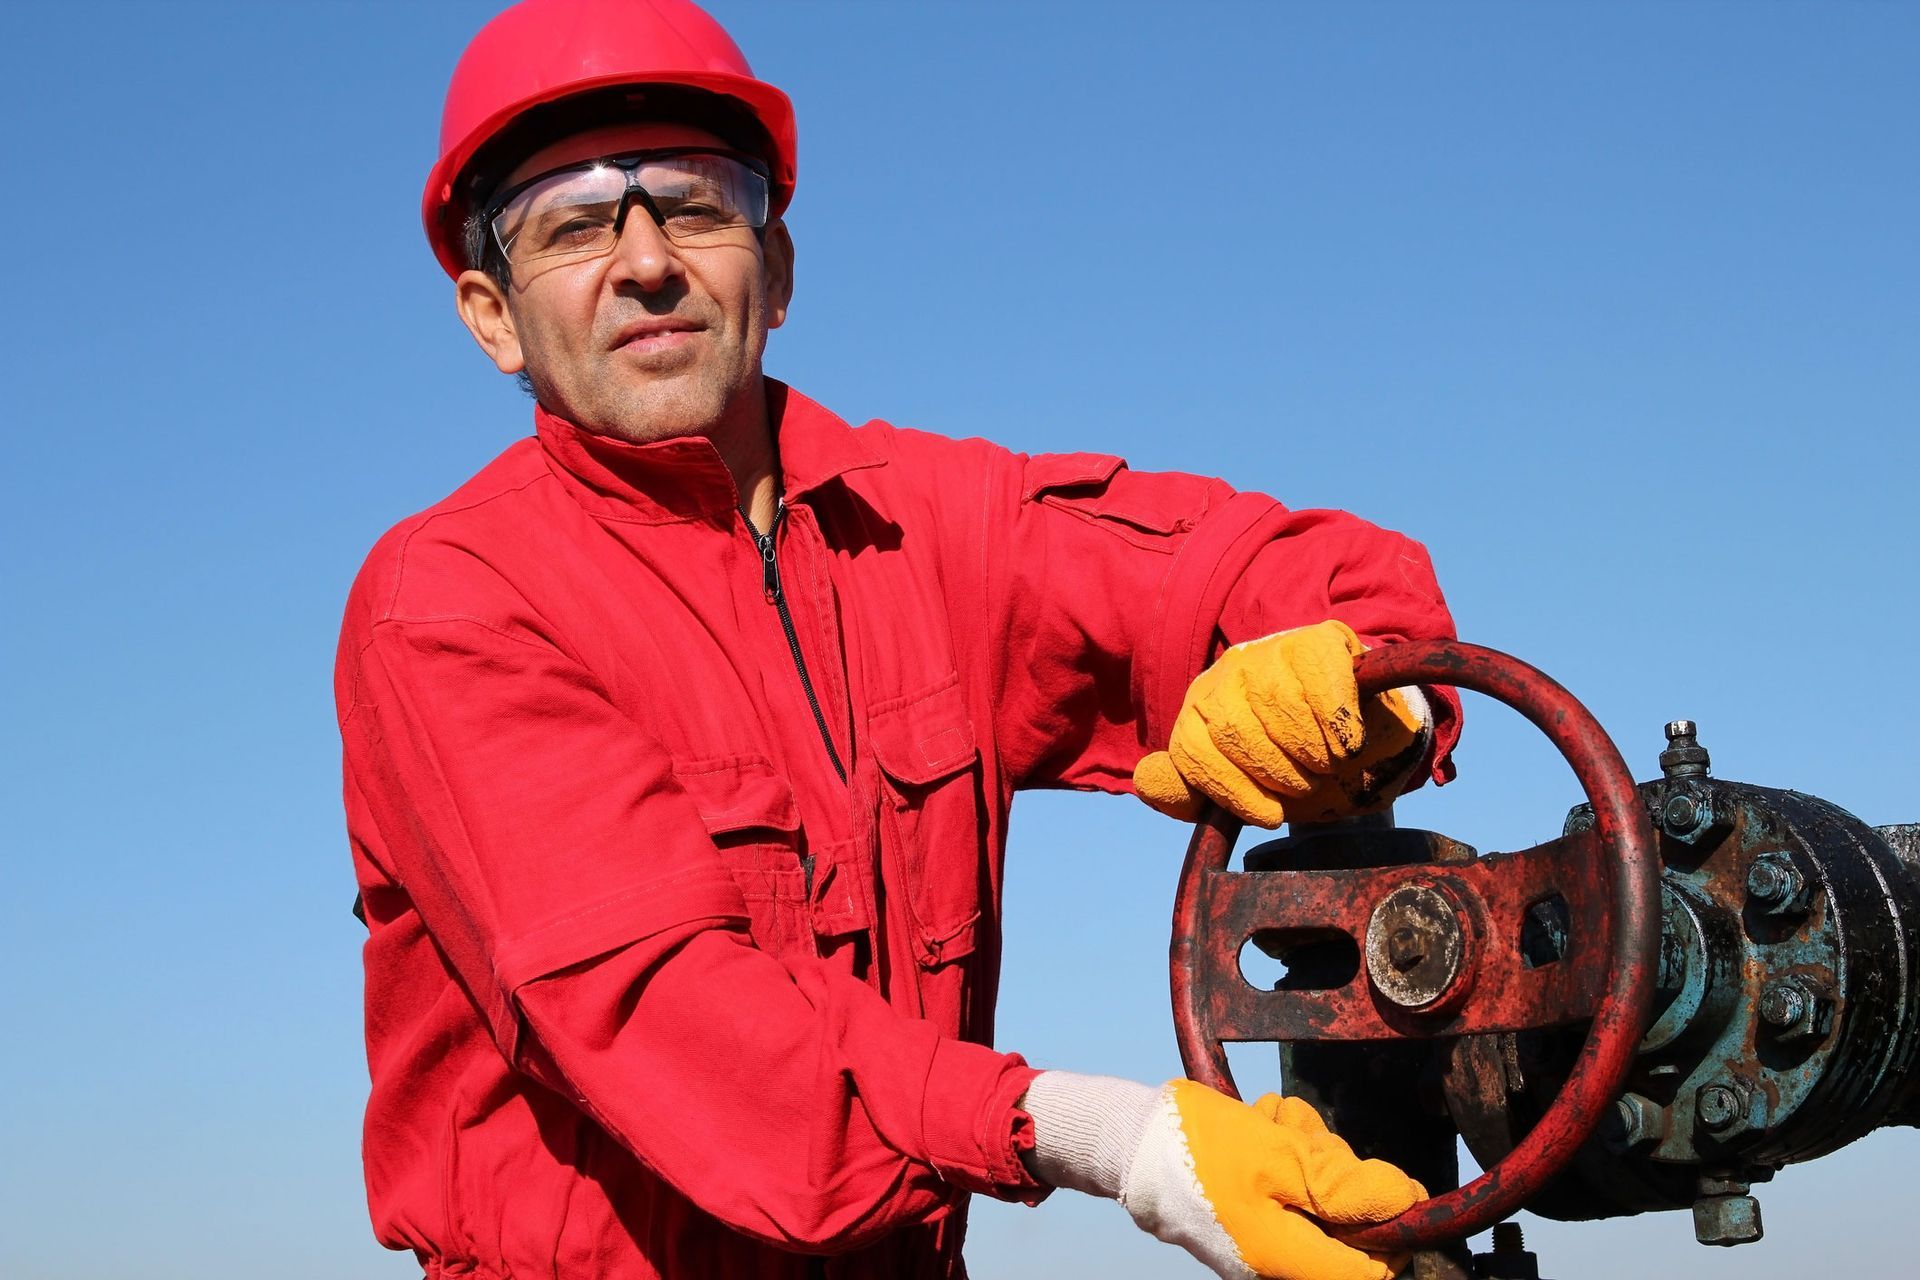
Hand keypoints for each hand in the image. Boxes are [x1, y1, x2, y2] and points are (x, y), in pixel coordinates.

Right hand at [1021, 1073, 1422, 1279]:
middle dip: (1336, 1173)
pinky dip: (1284, 1155)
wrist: (1129, 1142)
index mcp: (1287, 1261)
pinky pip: (1288, 1190)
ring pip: (1317, 1199)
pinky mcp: (1248, 1219)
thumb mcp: (1280, 1156)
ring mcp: (1261, 1242)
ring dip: (1307, 1153)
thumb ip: (1345, 1186)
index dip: (1390, 1227)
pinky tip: (1258, 1129)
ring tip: (1270, 1124)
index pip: (1372, 1271)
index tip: (1374, 1179)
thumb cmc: (1200, 1149)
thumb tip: (1405, 1202)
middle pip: (1346, 1229)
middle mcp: (1276, 1265)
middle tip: (1302, 1136)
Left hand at [1133, 620, 1428, 827]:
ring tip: (1328, 764)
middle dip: (1276, 772)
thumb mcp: (1245, 787)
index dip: (1231, 789)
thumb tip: (1145, 782)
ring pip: (1275, 704)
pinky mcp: (1319, 640)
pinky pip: (1318, 681)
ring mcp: (1271, 650)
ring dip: (1310, 750)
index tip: (1269, 815)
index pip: (1191, 750)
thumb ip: (1192, 791)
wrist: (1370, 737)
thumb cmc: (1299, 765)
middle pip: (1231, 729)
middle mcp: (1227, 673)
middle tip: (1307, 785)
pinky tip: (1348, 739)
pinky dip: (1336, 720)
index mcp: (1201, 709)